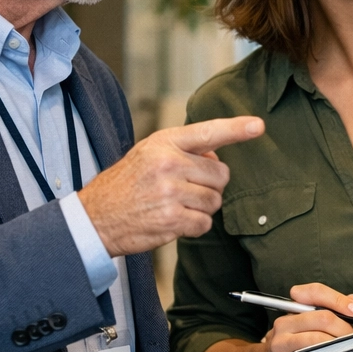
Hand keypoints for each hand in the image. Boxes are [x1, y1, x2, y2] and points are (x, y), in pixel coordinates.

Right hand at [78, 117, 264, 256]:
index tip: (258, 126)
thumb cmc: (125, 185)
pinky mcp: (172, 219)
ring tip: (174, 205)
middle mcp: (168, 163)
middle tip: (184, 189)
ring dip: (201, 207)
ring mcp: (171, 192)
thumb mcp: (148, 154)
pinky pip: (204, 223)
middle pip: (221, 174)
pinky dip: (194, 225)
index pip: (208, 132)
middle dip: (210, 184)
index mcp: (164, 142)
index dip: (236, 129)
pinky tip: (173, 220)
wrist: (94, 218)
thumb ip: (183, 150)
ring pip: (215, 201)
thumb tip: (217, 154)